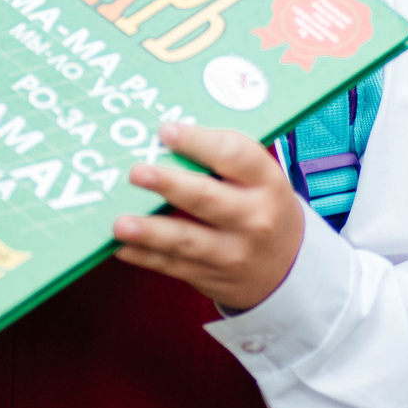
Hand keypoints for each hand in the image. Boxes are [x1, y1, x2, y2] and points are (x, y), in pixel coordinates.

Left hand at [116, 123, 304, 311]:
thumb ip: (223, 161)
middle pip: (207, 198)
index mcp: (266, 182)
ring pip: (186, 240)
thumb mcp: (261, 180)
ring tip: (120, 223)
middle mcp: (253, 218)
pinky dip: (144, 256)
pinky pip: (172, 266)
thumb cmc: (262, 209)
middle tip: (137, 172)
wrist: (287, 268)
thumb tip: (165, 141)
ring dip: (150, 231)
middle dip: (169, 185)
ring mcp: (232, 252)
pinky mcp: (211, 277)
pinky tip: (120, 246)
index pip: (235, 155)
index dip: (199, 141)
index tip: (166, 131)